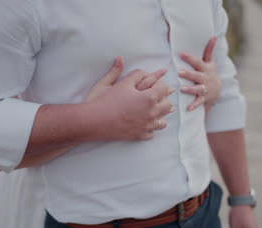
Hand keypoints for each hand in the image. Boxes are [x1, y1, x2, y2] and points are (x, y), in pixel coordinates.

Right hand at [17, 57, 172, 167]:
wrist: (94, 122)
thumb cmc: (104, 101)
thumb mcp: (113, 82)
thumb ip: (119, 70)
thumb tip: (120, 58)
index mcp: (148, 98)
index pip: (164, 89)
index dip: (161, 84)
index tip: (159, 82)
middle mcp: (151, 113)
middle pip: (167, 106)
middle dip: (165, 100)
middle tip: (162, 96)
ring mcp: (146, 126)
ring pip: (162, 122)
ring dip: (162, 116)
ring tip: (159, 112)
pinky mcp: (138, 136)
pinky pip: (152, 134)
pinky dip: (152, 129)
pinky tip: (149, 125)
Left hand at [178, 37, 220, 111]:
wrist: (217, 91)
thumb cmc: (209, 73)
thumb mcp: (210, 62)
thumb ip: (209, 50)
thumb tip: (213, 36)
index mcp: (206, 68)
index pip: (198, 62)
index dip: (190, 58)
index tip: (181, 54)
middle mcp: (206, 78)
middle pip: (197, 75)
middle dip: (188, 74)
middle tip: (179, 72)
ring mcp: (205, 88)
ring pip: (197, 89)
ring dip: (190, 89)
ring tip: (182, 89)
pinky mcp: (204, 98)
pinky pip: (199, 102)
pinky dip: (194, 105)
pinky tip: (188, 108)